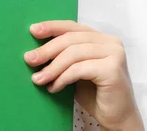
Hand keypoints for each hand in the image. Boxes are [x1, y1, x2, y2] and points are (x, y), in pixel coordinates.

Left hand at [24, 20, 142, 130]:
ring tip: (38, 79)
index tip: (32, 31)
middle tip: (29, 59)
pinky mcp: (113, 69)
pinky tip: (54, 87)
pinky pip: (79, 69)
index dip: (51, 27)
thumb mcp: (75, 69)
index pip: (72, 27)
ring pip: (73, 53)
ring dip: (52, 67)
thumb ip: (64, 56)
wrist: (117, 118)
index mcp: (101, 38)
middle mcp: (111, 42)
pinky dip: (63, 78)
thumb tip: (35, 50)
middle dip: (47, 50)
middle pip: (70, 39)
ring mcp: (114, 54)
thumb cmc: (95, 94)